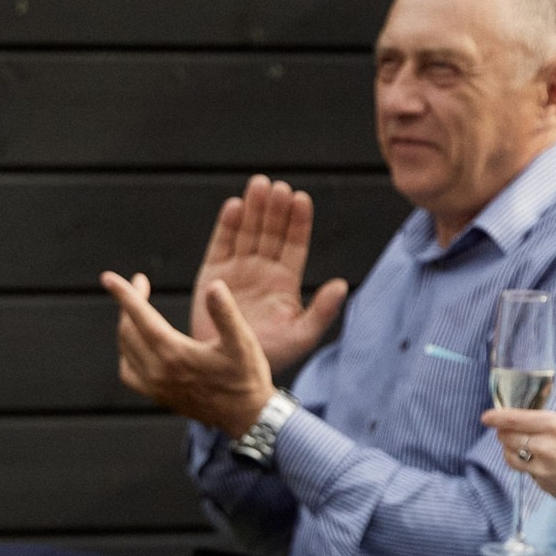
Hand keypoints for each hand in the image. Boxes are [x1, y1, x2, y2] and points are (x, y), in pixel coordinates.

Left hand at [106, 272, 276, 436]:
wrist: (245, 416)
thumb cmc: (246, 376)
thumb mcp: (243, 342)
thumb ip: (226, 313)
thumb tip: (215, 286)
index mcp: (175, 353)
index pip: (140, 317)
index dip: (124, 295)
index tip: (108, 277)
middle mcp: (159, 371)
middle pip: (129, 330)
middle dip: (128, 303)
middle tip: (140, 283)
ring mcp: (155, 386)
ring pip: (126, 349)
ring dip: (126, 324)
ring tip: (136, 307)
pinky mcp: (156, 396)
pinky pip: (128, 371)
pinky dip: (126, 352)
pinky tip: (136, 342)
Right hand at [191, 176, 348, 374]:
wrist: (228, 371)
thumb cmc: (268, 356)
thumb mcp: (301, 336)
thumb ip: (322, 311)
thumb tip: (342, 284)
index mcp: (285, 282)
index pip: (295, 244)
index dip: (298, 222)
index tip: (300, 199)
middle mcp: (263, 271)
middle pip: (271, 232)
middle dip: (275, 209)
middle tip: (278, 186)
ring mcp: (237, 270)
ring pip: (248, 232)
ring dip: (253, 209)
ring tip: (259, 184)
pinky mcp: (212, 275)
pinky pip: (221, 245)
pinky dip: (227, 226)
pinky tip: (234, 206)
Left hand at [482, 408, 555, 525]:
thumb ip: (550, 428)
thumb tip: (522, 425)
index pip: (515, 418)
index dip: (497, 417)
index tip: (486, 417)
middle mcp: (546, 445)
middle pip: (507, 437)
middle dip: (505, 434)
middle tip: (509, 433)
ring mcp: (542, 468)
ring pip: (511, 457)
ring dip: (512, 452)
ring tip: (528, 450)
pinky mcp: (543, 485)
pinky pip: (527, 472)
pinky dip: (530, 468)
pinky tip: (549, 468)